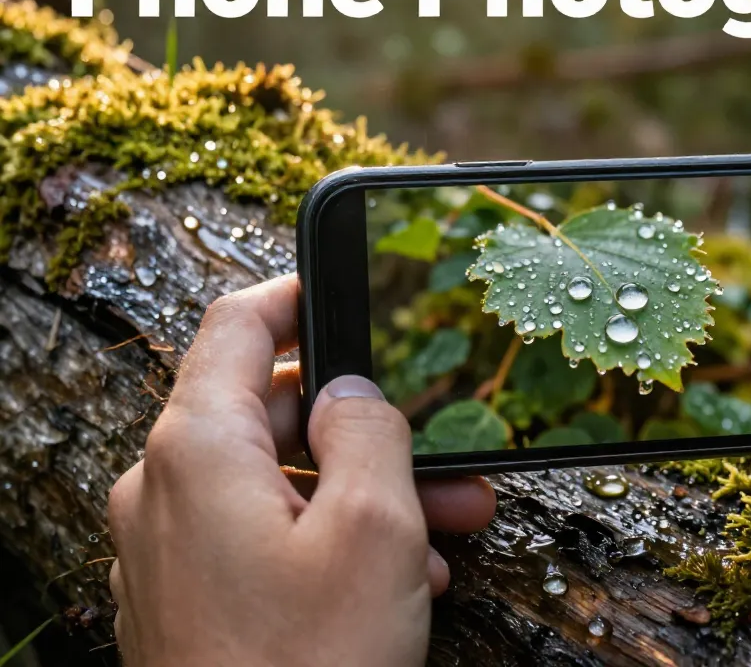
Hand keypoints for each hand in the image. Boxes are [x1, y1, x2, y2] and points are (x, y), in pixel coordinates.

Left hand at [107, 275, 495, 666]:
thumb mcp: (373, 528)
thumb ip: (368, 430)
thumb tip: (350, 393)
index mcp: (196, 450)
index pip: (237, 325)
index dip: (296, 296)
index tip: (343, 288)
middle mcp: (166, 492)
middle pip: (272, 414)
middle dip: (368, 430)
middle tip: (445, 456)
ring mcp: (171, 551)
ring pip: (279, 484)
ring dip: (364, 494)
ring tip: (444, 530)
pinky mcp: (189, 601)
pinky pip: (263, 539)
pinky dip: (328, 540)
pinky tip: (397, 579)